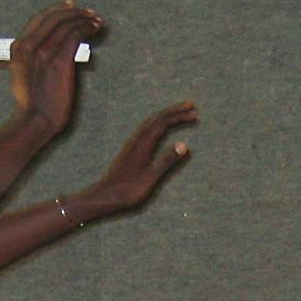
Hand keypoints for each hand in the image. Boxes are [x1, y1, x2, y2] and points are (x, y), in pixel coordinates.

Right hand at [8, 1, 103, 133]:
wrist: (34, 119)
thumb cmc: (33, 104)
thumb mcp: (25, 75)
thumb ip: (34, 59)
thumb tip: (54, 49)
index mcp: (18, 48)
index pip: (38, 19)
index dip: (56, 10)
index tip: (70, 7)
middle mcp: (29, 46)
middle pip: (54, 18)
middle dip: (74, 12)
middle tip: (89, 12)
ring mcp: (44, 52)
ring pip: (66, 24)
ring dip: (84, 19)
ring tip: (96, 20)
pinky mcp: (59, 61)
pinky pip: (75, 35)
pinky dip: (87, 28)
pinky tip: (95, 28)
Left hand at [79, 102, 197, 214]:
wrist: (106, 195)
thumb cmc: (128, 190)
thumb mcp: (151, 177)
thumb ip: (166, 160)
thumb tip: (184, 145)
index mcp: (143, 144)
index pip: (163, 123)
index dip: (179, 117)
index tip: (194, 114)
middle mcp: (136, 139)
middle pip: (157, 118)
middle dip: (174, 110)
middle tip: (190, 105)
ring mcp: (132, 143)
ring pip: (150, 122)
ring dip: (165, 115)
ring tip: (179, 112)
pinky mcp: (130, 148)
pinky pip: (145, 128)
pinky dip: (157, 122)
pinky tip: (159, 126)